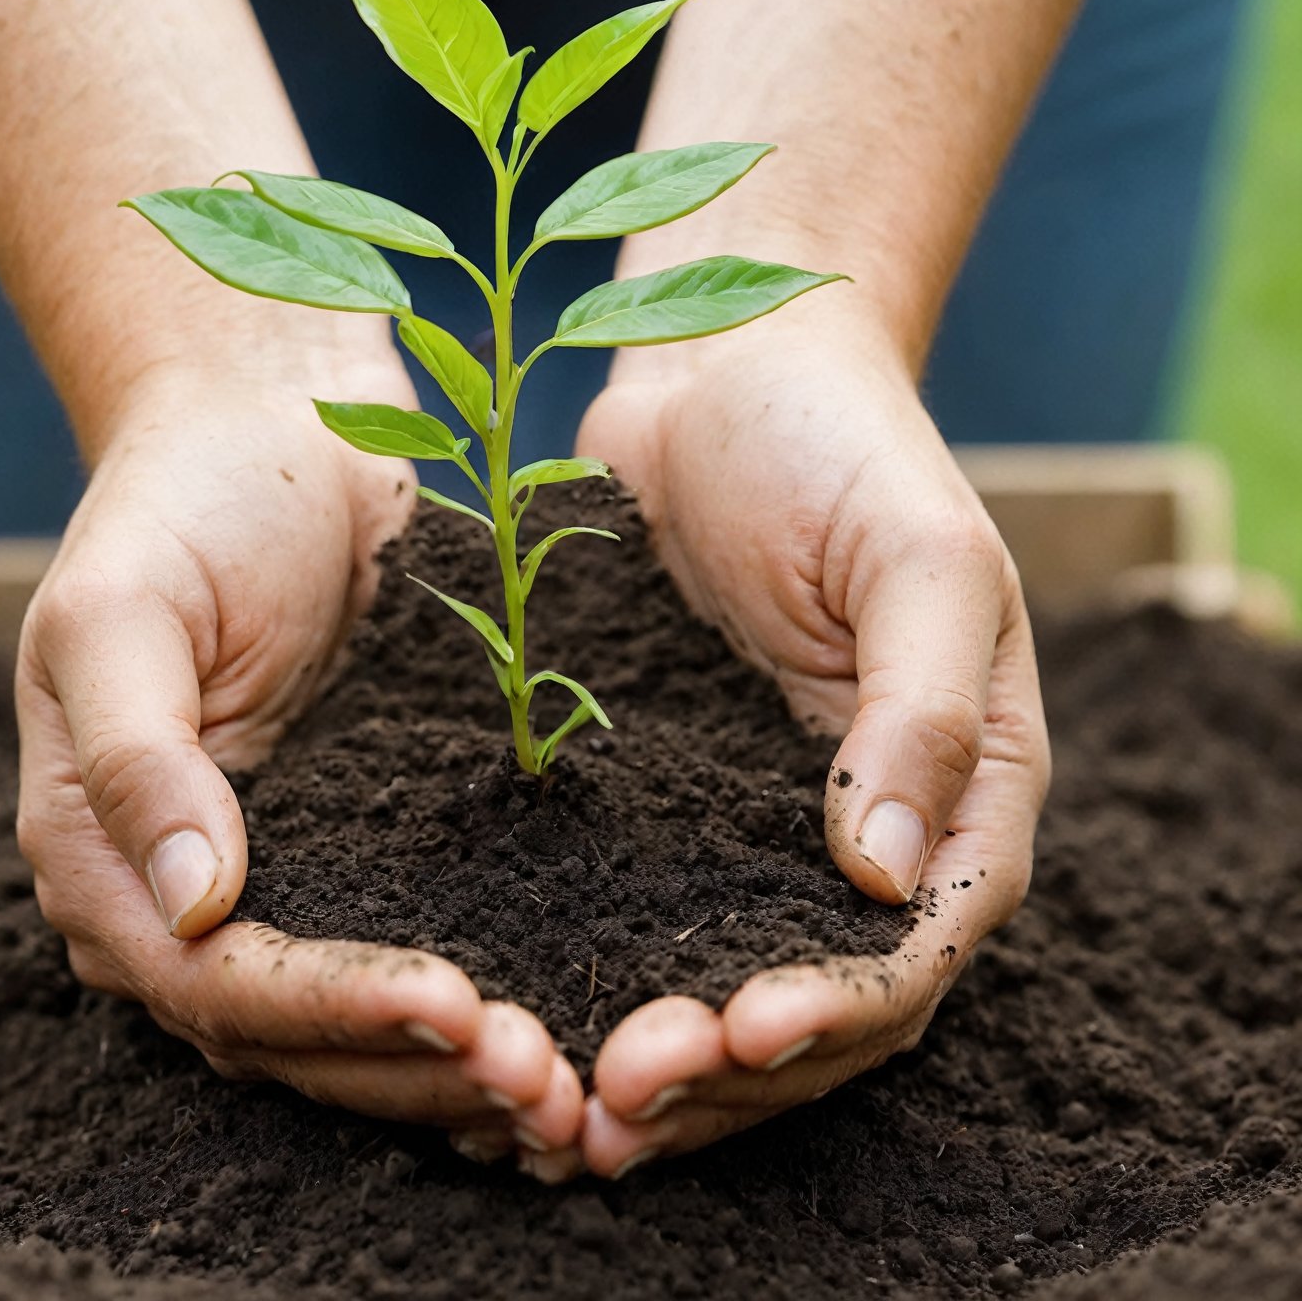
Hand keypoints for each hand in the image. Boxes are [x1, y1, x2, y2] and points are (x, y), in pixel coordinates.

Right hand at [14, 348, 582, 1157]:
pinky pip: (427, 944)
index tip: (453, 1009)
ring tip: (576, 1092)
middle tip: (547, 1084)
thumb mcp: (119, 612)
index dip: (332, 1010)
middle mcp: (189, 900)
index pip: (219, 986)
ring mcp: (289, 877)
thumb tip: (194, 908)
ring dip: (463, 1070)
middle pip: (300, 1035)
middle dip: (418, 1068)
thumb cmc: (180, 504)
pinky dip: (489, 1003)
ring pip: (366, 1024)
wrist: (269, 428)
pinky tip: (574, 1029)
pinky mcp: (372, 843)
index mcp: (108, 859)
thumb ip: (137, 760)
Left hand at [558, 308, 1049, 1178]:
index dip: (833, 1015)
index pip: (912, 952)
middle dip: (724, 1077)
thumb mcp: (918, 558)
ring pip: (716, 980)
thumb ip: (919, 713)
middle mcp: (864, 830)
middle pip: (812, 1004)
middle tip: (614, 1107)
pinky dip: (589, 972)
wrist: (725, 365)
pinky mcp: (663, 795)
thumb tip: (886, 883)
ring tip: (560, 1110)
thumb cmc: (841, 445)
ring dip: (652, 1058)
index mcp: (959, 788)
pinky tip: (514, 1010)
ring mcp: (755, 821)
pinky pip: (634, 909)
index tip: (737, 1039)